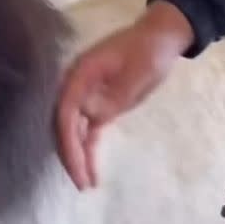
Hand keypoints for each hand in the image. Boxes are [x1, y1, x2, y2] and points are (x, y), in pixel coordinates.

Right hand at [55, 0, 193, 190]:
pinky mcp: (99, 108)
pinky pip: (88, 134)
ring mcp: (86, 98)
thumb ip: (114, 93)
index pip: (65, 112)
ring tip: (85, 185)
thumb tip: (89, 114)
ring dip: (78, 158)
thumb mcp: (138, 69)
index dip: (67, 141)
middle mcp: (77, 87)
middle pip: (64, 126)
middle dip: (70, 156)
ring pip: (73, 133)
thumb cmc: (150, 50)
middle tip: (81, 183)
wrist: (160, 38)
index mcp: (80, 74)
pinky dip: (89, 152)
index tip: (76, 164)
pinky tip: (93, 174)